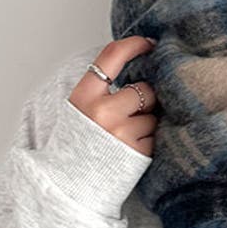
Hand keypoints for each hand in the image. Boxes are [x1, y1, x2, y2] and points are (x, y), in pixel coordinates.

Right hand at [68, 36, 157, 158]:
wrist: (70, 183)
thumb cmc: (78, 145)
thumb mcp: (79, 109)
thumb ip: (102, 89)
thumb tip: (140, 69)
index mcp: (85, 96)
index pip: (112, 56)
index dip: (134, 45)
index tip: (149, 44)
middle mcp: (104, 112)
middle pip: (144, 90)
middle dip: (145, 99)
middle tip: (131, 114)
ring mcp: (123, 132)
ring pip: (153, 116)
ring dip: (147, 123)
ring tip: (126, 137)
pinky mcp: (138, 151)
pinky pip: (156, 137)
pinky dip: (148, 141)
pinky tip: (131, 149)